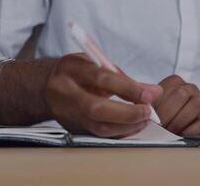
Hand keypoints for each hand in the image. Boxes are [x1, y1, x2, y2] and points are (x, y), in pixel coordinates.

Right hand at [45, 53, 161, 137]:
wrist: (46, 87)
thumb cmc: (77, 72)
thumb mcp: (94, 62)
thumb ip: (122, 76)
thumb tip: (153, 92)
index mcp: (71, 69)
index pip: (102, 79)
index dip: (128, 88)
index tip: (150, 94)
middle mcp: (66, 92)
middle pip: (97, 109)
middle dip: (128, 113)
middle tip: (148, 111)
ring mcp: (67, 114)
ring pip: (98, 127)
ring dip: (127, 126)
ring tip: (144, 119)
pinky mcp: (73, 128)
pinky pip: (99, 135)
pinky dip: (120, 132)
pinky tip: (132, 126)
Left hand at [154, 75, 199, 135]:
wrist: (198, 123)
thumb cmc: (174, 114)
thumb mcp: (160, 105)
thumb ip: (149, 104)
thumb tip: (138, 109)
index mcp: (174, 82)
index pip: (164, 88)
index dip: (154, 104)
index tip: (148, 116)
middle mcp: (190, 88)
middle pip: (179, 95)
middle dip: (166, 113)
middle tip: (158, 126)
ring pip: (194, 106)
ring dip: (179, 122)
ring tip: (170, 131)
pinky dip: (190, 131)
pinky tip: (181, 134)